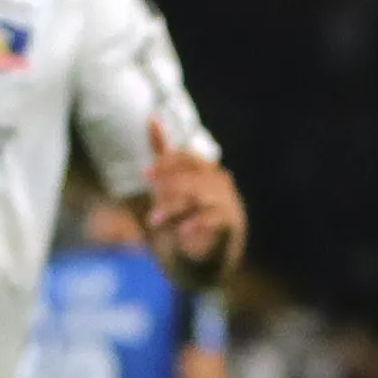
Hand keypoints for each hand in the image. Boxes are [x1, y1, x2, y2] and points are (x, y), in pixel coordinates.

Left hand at [139, 122, 245, 286]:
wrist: (198, 260)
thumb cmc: (182, 216)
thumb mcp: (167, 184)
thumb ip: (162, 154)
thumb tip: (152, 118)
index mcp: (204, 171)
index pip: (189, 157)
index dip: (167, 162)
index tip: (144, 174)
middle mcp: (219, 184)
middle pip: (195, 176)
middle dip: (168, 185)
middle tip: (147, 195)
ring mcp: (228, 204)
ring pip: (202, 197)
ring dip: (174, 207)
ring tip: (152, 220)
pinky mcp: (233, 226)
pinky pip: (217, 219)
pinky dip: (197, 223)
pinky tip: (180, 232)